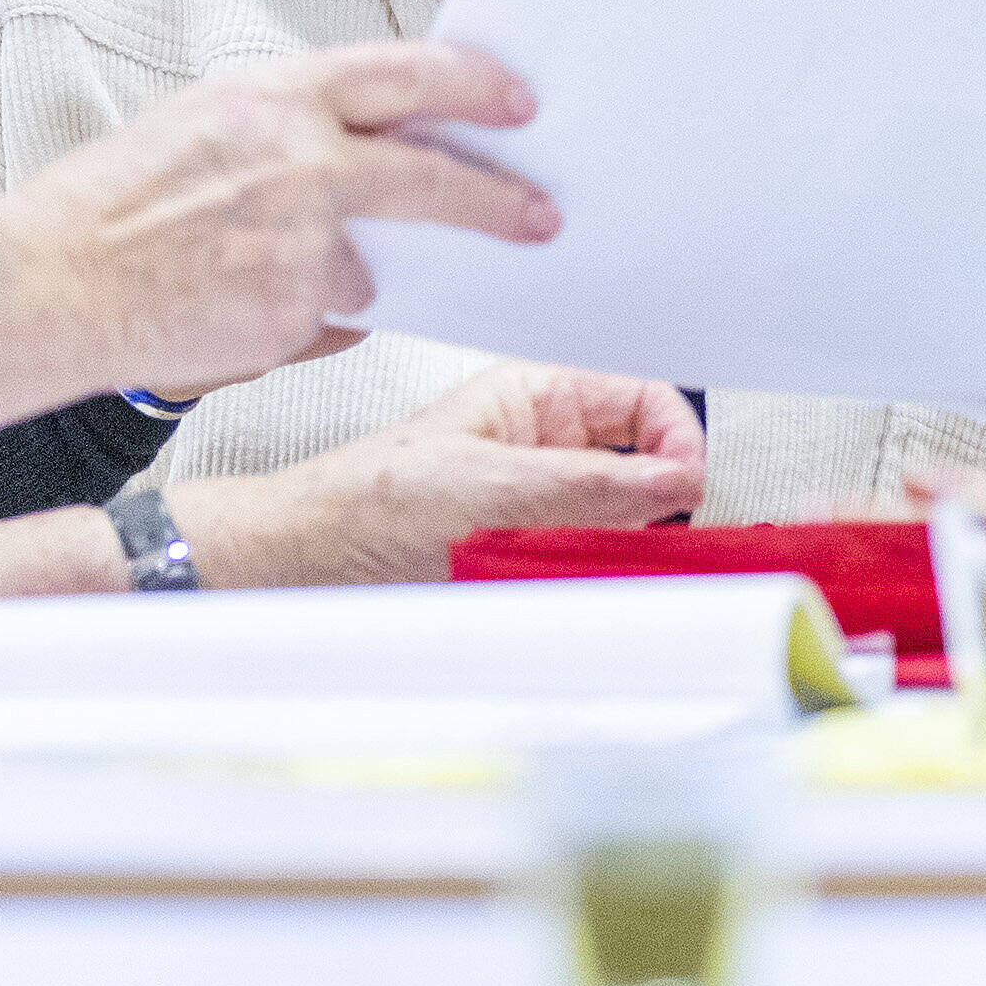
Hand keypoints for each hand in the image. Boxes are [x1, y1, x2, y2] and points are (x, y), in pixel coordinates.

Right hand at [0, 46, 556, 451]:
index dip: (472, 83)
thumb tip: (368, 152)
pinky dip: (296, 317)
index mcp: (273, 97)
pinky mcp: (295, 311)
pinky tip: (225, 309)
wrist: (42, 287)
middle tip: (539, 212)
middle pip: (432, 173)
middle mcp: (300, 161)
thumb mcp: (201, 127)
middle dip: (496, 196)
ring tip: (247, 271)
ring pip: (368, 260)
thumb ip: (289, 133)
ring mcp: (302, 241)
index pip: (405, 72)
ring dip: (337, 271)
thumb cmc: (106, 208)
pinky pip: (327, 317)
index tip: (517, 100)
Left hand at [178, 363, 706, 586]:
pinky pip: (592, 564)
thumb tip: (673, 482)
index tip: (685, 485)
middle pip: (645, 461)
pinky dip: (599, 578)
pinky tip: (584, 587)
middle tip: (661, 531)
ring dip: (626, 544)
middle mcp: (546, 446)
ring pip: (624, 519)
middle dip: (659, 496)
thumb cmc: (364, 501)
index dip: (674, 438)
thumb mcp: (484, 484)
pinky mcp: (531, 557)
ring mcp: (541, 505)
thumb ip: (584, 485)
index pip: (644, 398)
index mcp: (536, 398)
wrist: (300, 568)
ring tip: (613, 562)